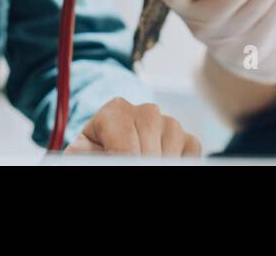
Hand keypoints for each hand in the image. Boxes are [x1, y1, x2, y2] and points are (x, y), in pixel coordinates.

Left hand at [64, 98, 201, 155]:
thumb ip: (89, 152)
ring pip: (170, 154)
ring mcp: (169, 123)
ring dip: (158, 163)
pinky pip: (192, 154)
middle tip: (130, 164)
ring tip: (140, 162)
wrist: (108, 148)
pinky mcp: (187, 137)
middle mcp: (146, 111)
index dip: (123, 163)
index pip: (126, 149)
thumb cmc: (96, 151)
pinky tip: (161, 162)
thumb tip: (118, 154)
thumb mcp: (83, 151)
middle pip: (149, 152)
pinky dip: (179, 162)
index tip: (120, 163)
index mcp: (116, 110)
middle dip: (139, 164)